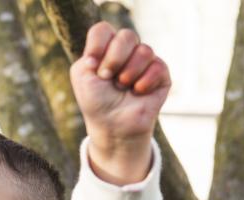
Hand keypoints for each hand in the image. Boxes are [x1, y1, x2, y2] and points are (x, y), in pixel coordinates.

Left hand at [70, 22, 170, 183]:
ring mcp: (144, 62)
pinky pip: (158, 66)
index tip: (91, 63)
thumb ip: (91, 53)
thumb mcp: (82, 76)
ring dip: (129, 73)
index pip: (103, 30)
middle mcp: (126, 52)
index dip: (98, 44)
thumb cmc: (96, 102)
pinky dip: (144, 82)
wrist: (113, 125)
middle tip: (108, 78)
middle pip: (126, 36)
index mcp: (105, 49)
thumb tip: (109, 46)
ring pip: (144, 50)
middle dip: (114, 59)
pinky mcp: (161, 74)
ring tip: (123, 88)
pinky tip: (138, 92)